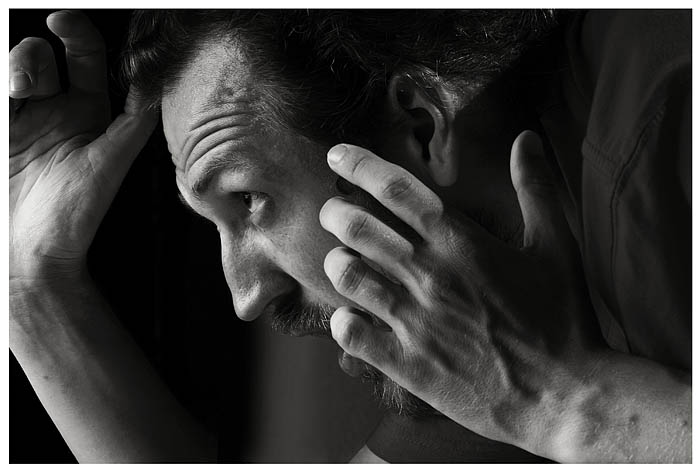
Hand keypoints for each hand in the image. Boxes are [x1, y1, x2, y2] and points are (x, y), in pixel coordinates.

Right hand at [10, 10, 156, 280]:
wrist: (31, 252)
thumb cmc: (74, 214)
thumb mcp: (111, 161)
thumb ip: (134, 120)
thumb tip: (159, 82)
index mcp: (86, 112)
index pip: (84, 58)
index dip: (76, 33)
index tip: (63, 21)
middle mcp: (52, 110)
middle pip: (40, 57)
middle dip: (33, 56)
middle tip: (30, 81)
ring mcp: (18, 120)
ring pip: (12, 71)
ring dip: (12, 68)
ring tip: (15, 91)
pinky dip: (1, 88)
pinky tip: (7, 99)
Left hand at [320, 131, 601, 452]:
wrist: (565, 396)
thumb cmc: (563, 317)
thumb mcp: (557, 245)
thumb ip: (535, 188)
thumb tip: (525, 137)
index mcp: (460, 242)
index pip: (394, 188)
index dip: (358, 164)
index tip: (336, 155)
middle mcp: (428, 275)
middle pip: (356, 227)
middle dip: (335, 212)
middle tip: (334, 212)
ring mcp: (413, 321)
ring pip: (346, 275)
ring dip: (337, 262)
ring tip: (343, 262)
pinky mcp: (407, 363)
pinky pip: (350, 333)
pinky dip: (341, 320)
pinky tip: (351, 317)